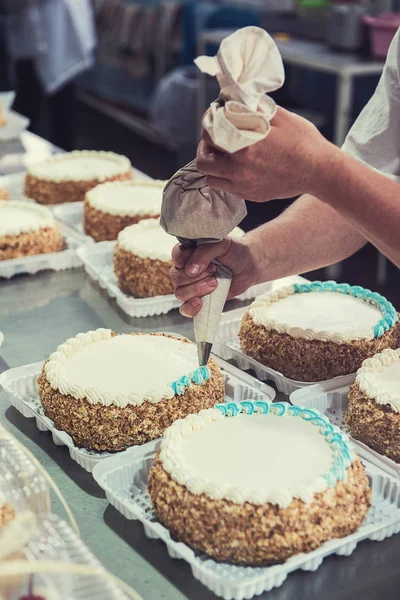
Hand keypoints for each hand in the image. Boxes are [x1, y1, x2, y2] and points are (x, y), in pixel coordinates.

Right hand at [170, 236, 257, 316]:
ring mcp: (190, 285)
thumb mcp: (222, 244)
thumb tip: (190, 270)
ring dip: (197, 290)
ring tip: (215, 283)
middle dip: (196, 277)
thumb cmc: (234, 252)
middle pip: (176, 278)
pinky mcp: (198, 299)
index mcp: (188, 252)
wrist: (248, 265)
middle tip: (214, 271)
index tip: (208, 263)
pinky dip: (190, 308)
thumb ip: (204, 253)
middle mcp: (185, 269)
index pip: (176, 257)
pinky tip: (200, 303)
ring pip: (179, 293)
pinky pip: (184, 309)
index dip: (188, 261)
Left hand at [197, 107, 332, 200]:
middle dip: (205, 148)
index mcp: (244, 148)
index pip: (209, 136)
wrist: (319, 171)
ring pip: (212, 179)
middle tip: (212, 140)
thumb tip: (236, 98)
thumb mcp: (279, 116)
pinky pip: (227, 188)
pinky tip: (237, 166)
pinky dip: (226, 177)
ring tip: (222, 155)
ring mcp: (244, 186)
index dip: (207, 123)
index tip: (213, 117)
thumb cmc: (303, 141)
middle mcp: (240, 170)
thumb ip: (254, 108)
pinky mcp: (251, 196)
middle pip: (203, 162)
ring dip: (213, 166)